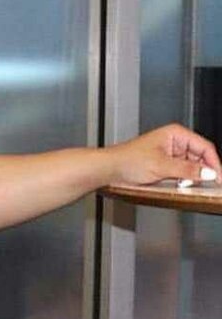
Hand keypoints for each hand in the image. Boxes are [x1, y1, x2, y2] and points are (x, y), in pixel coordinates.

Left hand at [105, 123, 221, 185]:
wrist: (109, 169)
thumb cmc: (127, 160)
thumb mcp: (162, 166)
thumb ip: (187, 169)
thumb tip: (208, 173)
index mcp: (176, 134)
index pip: (205, 147)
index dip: (214, 163)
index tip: (219, 178)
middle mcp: (174, 141)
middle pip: (200, 157)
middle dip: (202, 171)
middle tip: (206, 184)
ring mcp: (170, 153)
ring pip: (192, 166)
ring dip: (191, 176)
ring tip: (184, 183)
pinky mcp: (165, 164)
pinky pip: (182, 172)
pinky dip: (183, 179)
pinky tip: (177, 184)